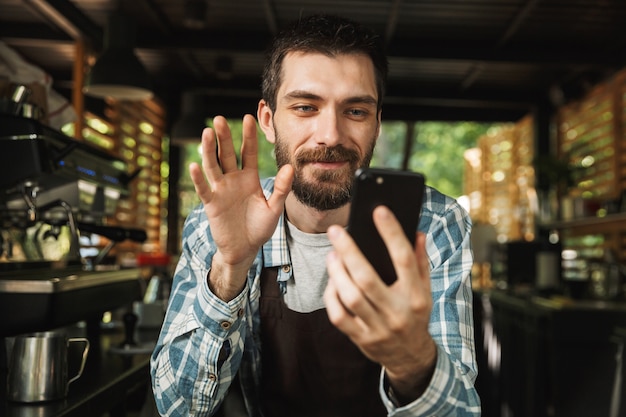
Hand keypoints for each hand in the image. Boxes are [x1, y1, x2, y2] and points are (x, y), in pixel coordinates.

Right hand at [190, 115, 292, 300]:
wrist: (244, 249)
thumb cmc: (259, 227)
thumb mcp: (274, 208)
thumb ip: (281, 189)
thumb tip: (290, 167)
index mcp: (249, 178)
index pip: (247, 152)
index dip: (248, 136)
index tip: (248, 117)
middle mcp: (233, 180)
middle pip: (227, 154)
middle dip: (224, 137)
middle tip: (219, 119)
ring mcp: (220, 190)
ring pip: (213, 167)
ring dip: (209, 150)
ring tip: (206, 132)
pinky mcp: (211, 204)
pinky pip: (204, 189)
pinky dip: (199, 179)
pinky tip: (194, 165)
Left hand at [324, 206, 436, 401]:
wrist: (411, 356)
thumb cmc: (415, 314)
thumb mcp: (425, 288)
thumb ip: (420, 260)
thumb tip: (416, 231)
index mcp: (416, 296)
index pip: (404, 259)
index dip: (392, 233)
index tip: (379, 211)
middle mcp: (397, 312)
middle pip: (367, 278)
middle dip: (349, 251)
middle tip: (336, 231)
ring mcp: (378, 328)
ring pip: (350, 297)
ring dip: (337, 272)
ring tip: (332, 254)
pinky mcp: (361, 339)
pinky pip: (339, 316)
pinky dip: (331, 296)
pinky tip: (332, 280)